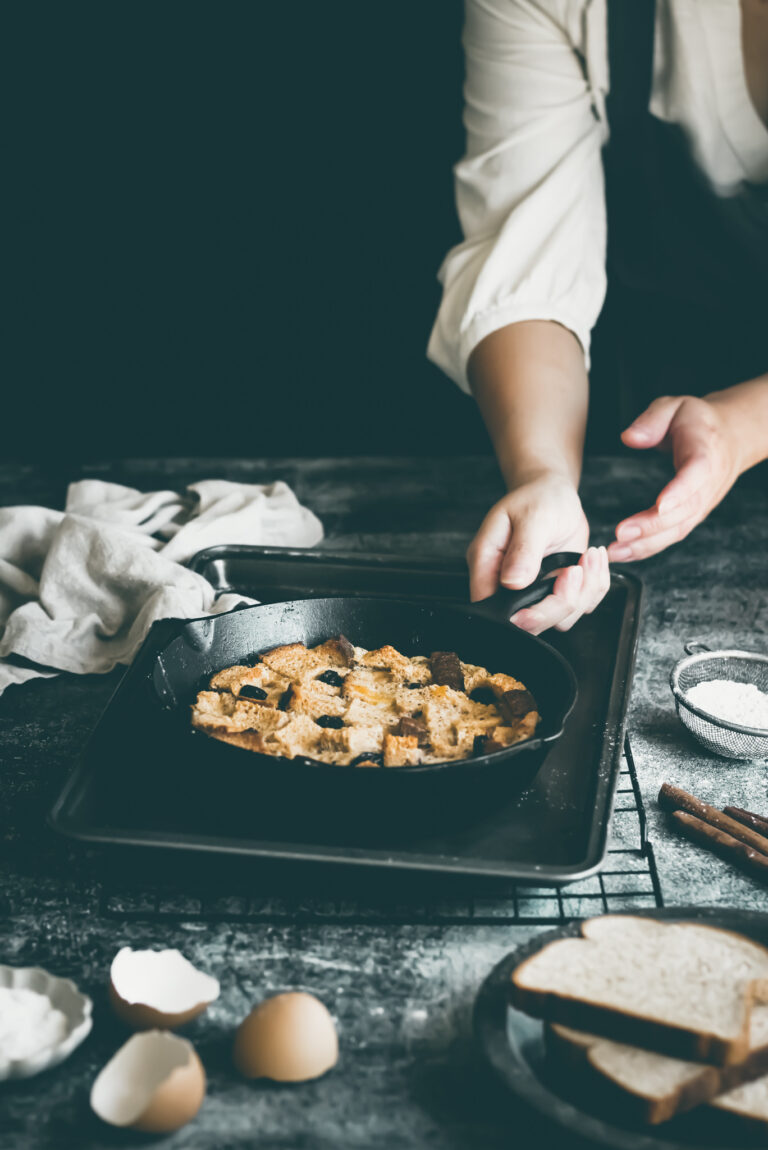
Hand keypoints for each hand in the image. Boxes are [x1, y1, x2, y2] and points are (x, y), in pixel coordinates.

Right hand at [467, 472, 610, 633]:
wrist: (555, 494)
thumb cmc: (538, 498)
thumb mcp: (532, 516)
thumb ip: (524, 549)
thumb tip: (513, 581)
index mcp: (488, 564)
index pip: (492, 607)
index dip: (521, 612)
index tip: (551, 587)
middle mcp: (508, 584)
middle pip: (528, 623)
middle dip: (560, 603)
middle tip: (574, 570)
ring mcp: (534, 591)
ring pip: (559, 620)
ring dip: (583, 593)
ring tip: (589, 558)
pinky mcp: (557, 591)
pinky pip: (580, 607)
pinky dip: (595, 588)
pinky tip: (593, 561)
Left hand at [608, 395, 743, 562]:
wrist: (729, 437)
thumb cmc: (697, 422)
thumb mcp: (674, 406)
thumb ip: (652, 420)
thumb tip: (629, 438)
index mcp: (705, 452)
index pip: (696, 474)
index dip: (680, 491)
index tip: (660, 505)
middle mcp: (707, 483)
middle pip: (684, 510)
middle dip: (652, 525)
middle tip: (621, 533)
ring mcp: (702, 503)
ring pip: (678, 529)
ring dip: (646, 544)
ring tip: (616, 552)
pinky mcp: (692, 515)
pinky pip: (672, 535)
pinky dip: (648, 547)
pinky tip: (624, 553)